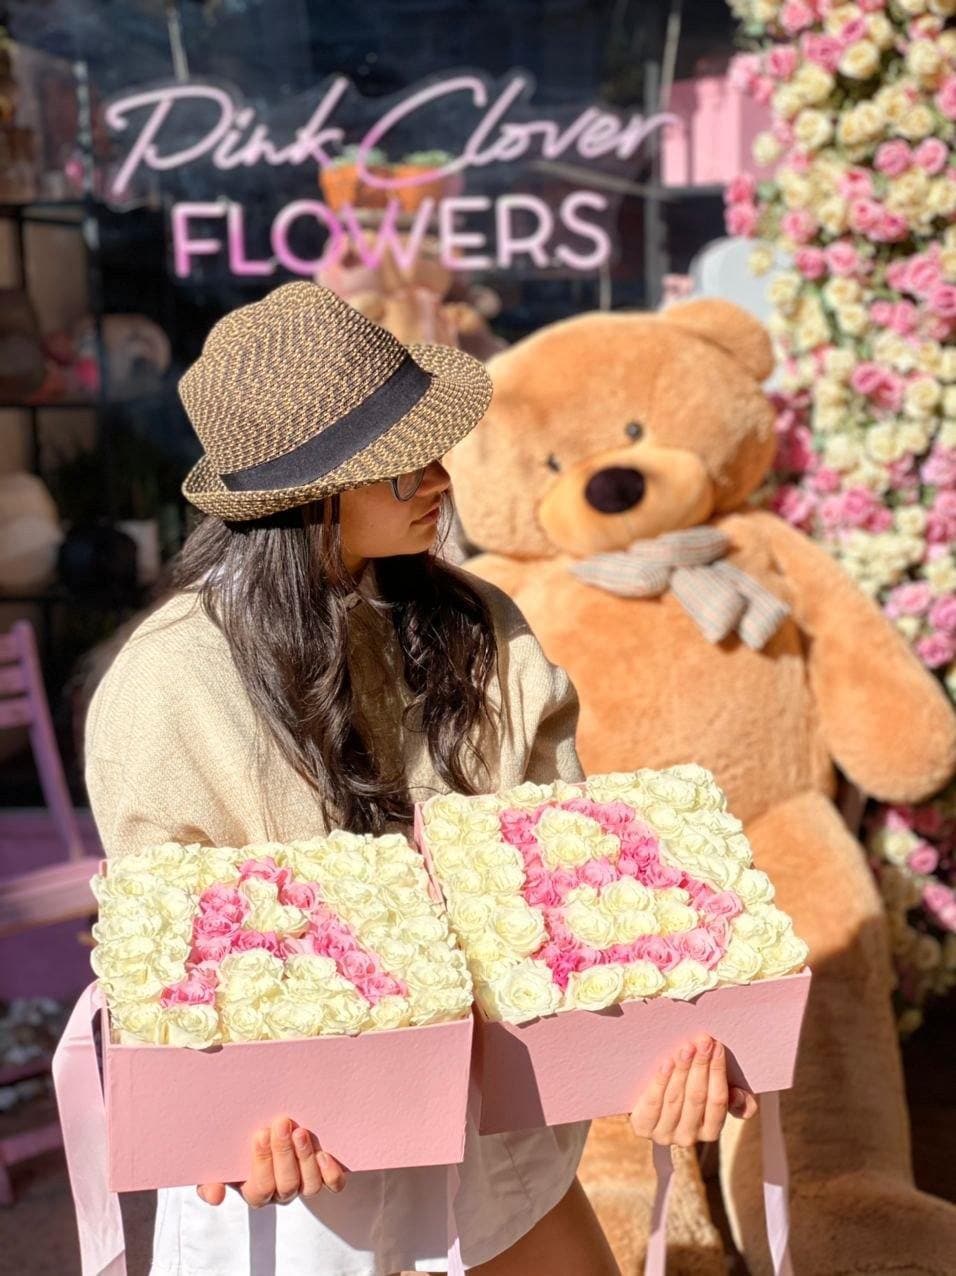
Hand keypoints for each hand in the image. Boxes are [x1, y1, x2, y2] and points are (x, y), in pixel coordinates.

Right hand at [197, 1116, 346, 1207]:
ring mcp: (303, 1184)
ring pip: (308, 1185)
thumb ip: (210, 1178)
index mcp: (255, 1191)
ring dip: (305, 1158)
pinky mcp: (323, 1175)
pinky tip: (325, 1154)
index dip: (261, 1163)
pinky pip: (332, 1184)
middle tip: (282, 1123)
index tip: (260, 1133)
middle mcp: (281, 1192)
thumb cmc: (238, 1147)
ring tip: (301, 1132)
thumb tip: (214, 1196)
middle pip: (286, 1185)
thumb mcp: (219, 1161)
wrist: (268, 1129)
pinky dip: (331, 1173)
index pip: (260, 1189)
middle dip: (283, 1153)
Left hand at [629, 1034, 757, 1147]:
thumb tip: (739, 1096)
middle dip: (701, 1066)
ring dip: (683, 1070)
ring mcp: (664, 1134)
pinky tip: (667, 1062)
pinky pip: (653, 1102)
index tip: (718, 1046)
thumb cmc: (687, 1090)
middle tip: (703, 1041)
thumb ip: (734, 1097)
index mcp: (710, 1131)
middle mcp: (688, 1138)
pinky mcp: (643, 1127)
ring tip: (686, 1047)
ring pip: (675, 1098)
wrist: (647, 1098)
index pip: (718, 1102)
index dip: (719, 1073)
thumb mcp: (712, 1093)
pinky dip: (661, 1081)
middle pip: (697, 1098)